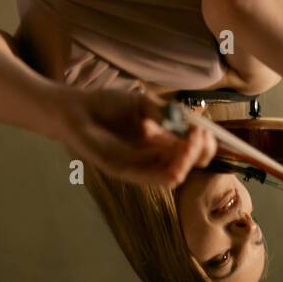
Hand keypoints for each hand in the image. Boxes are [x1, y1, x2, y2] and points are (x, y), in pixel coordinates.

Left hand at [57, 88, 218, 187]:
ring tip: (190, 140)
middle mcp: (154, 157)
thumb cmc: (109, 105)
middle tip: (199, 133)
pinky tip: (176, 147)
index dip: (205, 143)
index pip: (194, 151)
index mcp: (162, 141)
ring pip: (175, 175)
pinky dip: (170, 166)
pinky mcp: (123, 171)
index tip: (204, 129)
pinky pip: (152, 177)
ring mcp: (140, 166)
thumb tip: (192, 120)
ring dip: (189, 159)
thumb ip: (166, 114)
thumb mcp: (144, 104)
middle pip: (189, 164)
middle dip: (201, 150)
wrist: (77, 109)